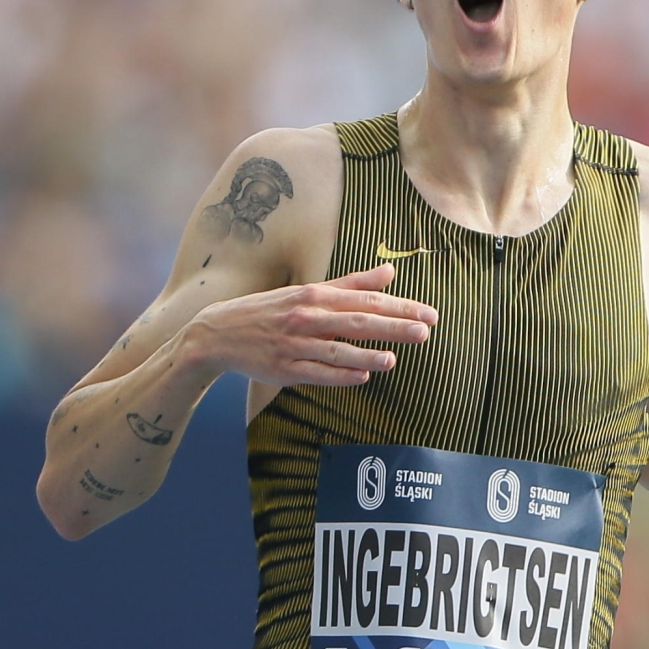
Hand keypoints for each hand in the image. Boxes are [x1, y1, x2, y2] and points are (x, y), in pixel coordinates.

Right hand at [188, 264, 436, 385]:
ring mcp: (294, 345)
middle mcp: (306, 318)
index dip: (400, 306)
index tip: (429, 313)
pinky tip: (362, 376)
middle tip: (424, 331)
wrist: (219, 333)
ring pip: (336, 350)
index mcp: (315, 296)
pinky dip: (339, 375)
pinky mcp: (284, 370)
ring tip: (392, 359)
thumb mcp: (309, 292)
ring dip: (365, 355)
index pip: (366, 300)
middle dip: (392, 326)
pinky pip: (316, 373)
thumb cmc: (271, 310)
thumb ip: (351, 284)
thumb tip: (389, 272)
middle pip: (356, 322)